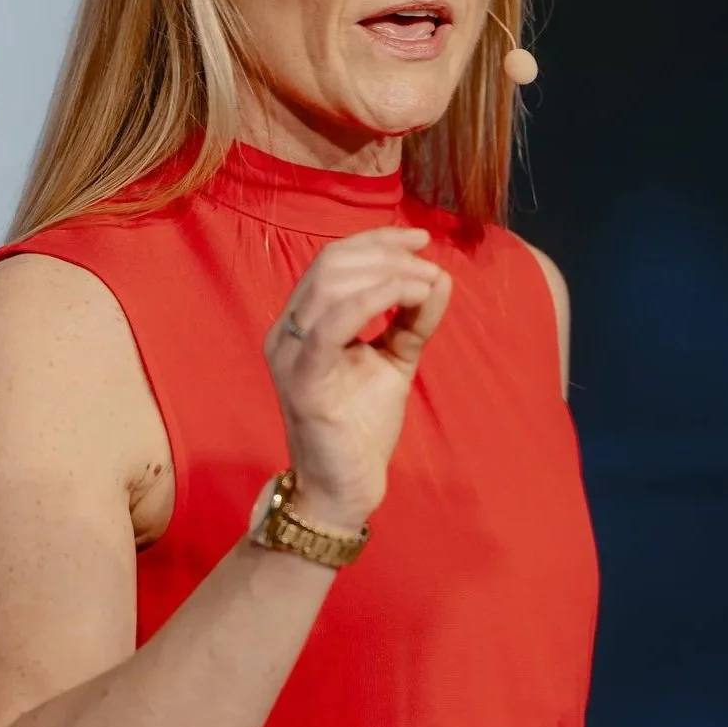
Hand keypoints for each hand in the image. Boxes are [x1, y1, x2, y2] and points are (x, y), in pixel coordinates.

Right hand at [263, 227, 451, 531]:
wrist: (345, 486)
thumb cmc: (361, 425)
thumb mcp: (395, 359)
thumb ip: (413, 318)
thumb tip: (440, 276)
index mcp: (303, 320)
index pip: (334, 258)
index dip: (378, 239)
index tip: (422, 239)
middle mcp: (287, 330)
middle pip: (332, 263)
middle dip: (388, 254)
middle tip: (429, 268)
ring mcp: (289, 354)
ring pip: (331, 284)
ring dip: (388, 273)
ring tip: (426, 284)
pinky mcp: (301, 381)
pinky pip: (332, 324)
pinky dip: (375, 299)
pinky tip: (410, 298)